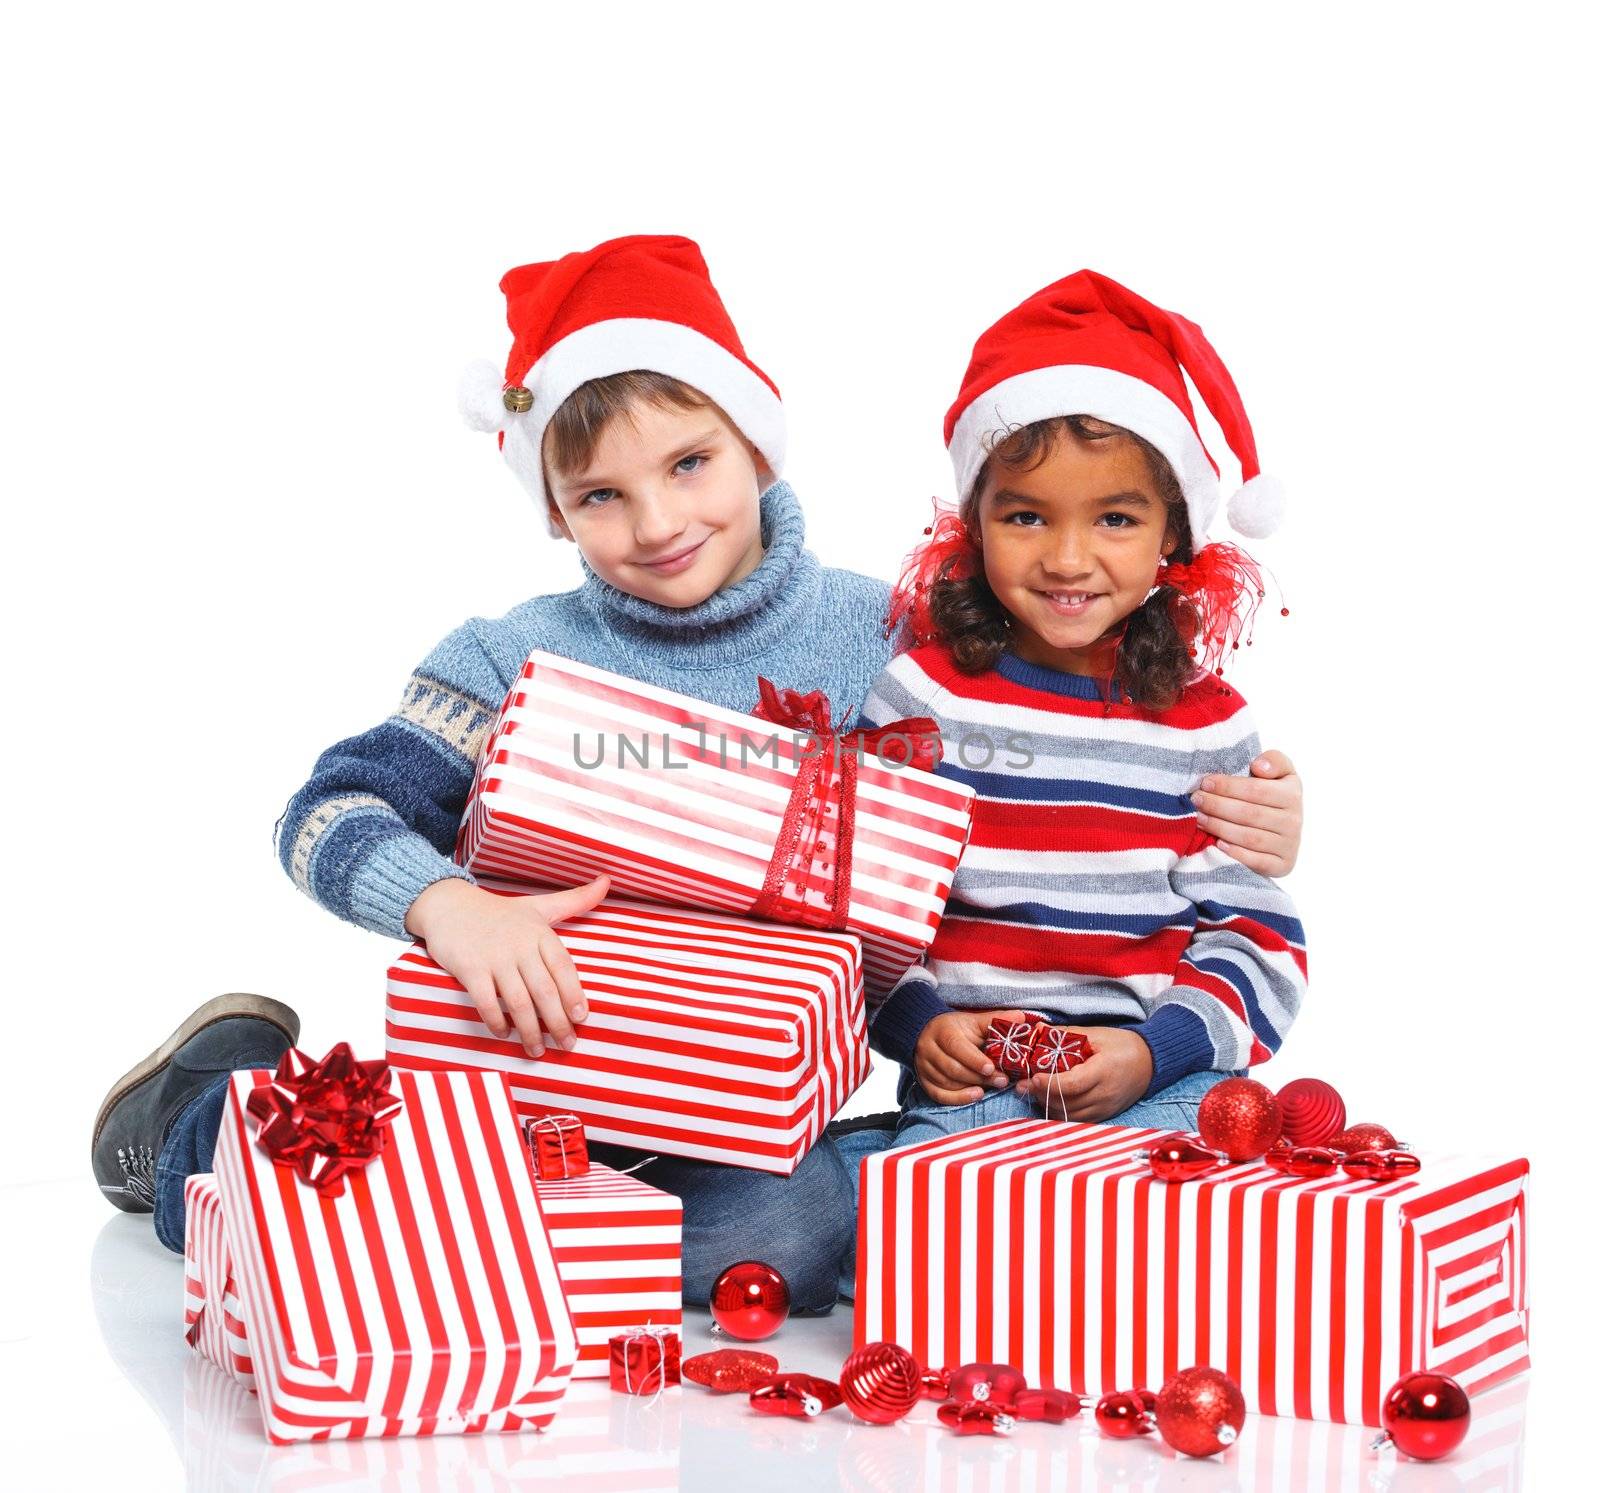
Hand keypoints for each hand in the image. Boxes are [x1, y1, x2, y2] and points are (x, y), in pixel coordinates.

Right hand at [405, 874, 609, 1057]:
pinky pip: (486, 1002)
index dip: (574, 994)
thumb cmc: (500, 912)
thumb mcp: (540, 905)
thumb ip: (576, 900)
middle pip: (545, 991)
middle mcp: (520, 945)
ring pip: (519, 1002)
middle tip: (566, 1045)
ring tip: (537, 1051)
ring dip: (530, 1032)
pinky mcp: (470, 969)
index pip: (563, 967)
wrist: (449, 904)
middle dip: (558, 1022)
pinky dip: (496, 1022)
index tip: (582, 1018)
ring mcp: (494, 958)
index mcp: (540, 932)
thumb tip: (607, 881)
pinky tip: (504, 1034)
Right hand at [913, 1010, 1022, 1104]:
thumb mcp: (974, 1021)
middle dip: (978, 1077)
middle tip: (1001, 1081)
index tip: (991, 1068)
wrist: (928, 1032)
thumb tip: (1022, 1019)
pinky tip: (975, 1095)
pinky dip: (957, 1099)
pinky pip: (939, 1095)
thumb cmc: (956, 1028)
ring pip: (947, 1083)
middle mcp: (930, 1049)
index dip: (974, 1060)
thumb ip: (997, 1020)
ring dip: (970, 1088)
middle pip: (953, 1069)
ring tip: (990, 1088)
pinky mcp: (924, 1081)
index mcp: (943, 1031)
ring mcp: (925, 1067)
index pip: (956, 1047)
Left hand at [1014, 1027, 1152, 1122]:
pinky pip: (1077, 1119)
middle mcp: (1104, 1095)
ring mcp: (1105, 1108)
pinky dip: (1060, 1112)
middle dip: (1041, 1095)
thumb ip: (1066, 1034)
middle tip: (1022, 1085)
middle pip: (1067, 1103)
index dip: (1049, 1083)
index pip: (1072, 1085)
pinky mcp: (1104, 1115)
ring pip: (1069, 1115)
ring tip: (1032, 1091)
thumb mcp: (1096, 1034)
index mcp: (1103, 1072)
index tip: (1032, 1077)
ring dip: (1048, 1105)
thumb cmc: (1123, 1045)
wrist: (1150, 1063)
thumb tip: (1038, 1029)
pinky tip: (1049, 1100)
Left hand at [1190, 748, 1302, 875]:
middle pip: (1250, 814)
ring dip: (1220, 827)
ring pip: (1250, 837)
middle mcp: (1294, 821)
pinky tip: (1217, 843)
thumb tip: (1260, 766)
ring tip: (1198, 818)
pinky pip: (1257, 861)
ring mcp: (1289, 845)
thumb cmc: (1270, 796)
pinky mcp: (1282, 865)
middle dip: (1218, 805)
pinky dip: (1235, 853)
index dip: (1228, 786)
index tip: (1205, 782)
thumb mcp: (1278, 773)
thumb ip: (1274, 761)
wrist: (1281, 832)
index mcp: (1293, 794)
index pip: (1257, 790)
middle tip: (1196, 800)